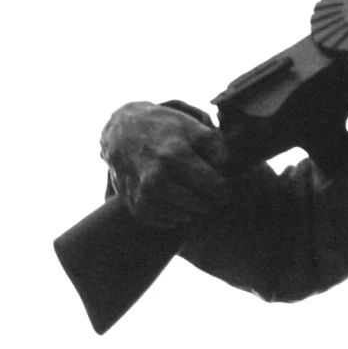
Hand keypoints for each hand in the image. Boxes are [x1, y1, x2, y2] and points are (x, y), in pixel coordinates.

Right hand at [99, 102, 228, 227]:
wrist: (121, 131)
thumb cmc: (164, 128)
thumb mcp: (193, 127)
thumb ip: (216, 146)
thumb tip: (226, 170)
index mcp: (176, 155)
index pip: (215, 186)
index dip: (224, 191)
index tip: (225, 191)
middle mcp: (157, 176)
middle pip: (199, 204)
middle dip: (210, 202)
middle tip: (212, 198)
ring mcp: (143, 192)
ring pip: (181, 216)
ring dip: (192, 211)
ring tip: (197, 203)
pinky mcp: (133, 202)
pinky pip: (160, 221)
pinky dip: (171, 218)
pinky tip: (178, 209)